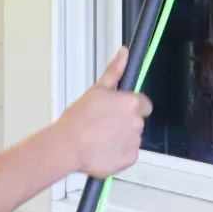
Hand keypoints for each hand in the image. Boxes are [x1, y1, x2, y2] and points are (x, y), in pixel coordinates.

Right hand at [55, 49, 150, 179]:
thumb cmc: (78, 118)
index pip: (144, 103)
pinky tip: (102, 149)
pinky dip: (118, 153)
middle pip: (137, 120)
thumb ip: (115, 71)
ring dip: (121, 137)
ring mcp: (134, 142)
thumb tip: (124, 53)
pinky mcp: (130, 158)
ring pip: (132, 137)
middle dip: (124, 122)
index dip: (131, 106)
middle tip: (103, 123)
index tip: (118, 110)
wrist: (68, 145)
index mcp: (131, 103)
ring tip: (100, 138)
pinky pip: (128, 153)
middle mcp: (137, 122)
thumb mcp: (97, 90)